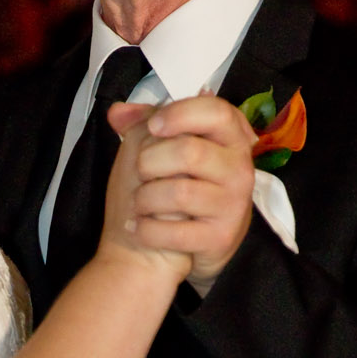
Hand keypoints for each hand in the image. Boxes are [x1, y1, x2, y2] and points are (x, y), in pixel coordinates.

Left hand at [124, 93, 256, 286]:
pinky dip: (145, 230)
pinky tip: (137, 227)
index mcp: (230, 138)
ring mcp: (233, 205)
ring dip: (144, 198)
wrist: (178, 246)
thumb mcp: (164, 148)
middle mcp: (239, 170)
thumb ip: (143, 124)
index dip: (181, 114)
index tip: (153, 127)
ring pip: (179, 192)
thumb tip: (117, 113)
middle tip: (140, 173)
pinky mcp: (220, 237)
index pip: (218, 112)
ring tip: (138, 203)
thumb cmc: (172, 185)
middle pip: (190, 151)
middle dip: (149, 162)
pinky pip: (174, 232)